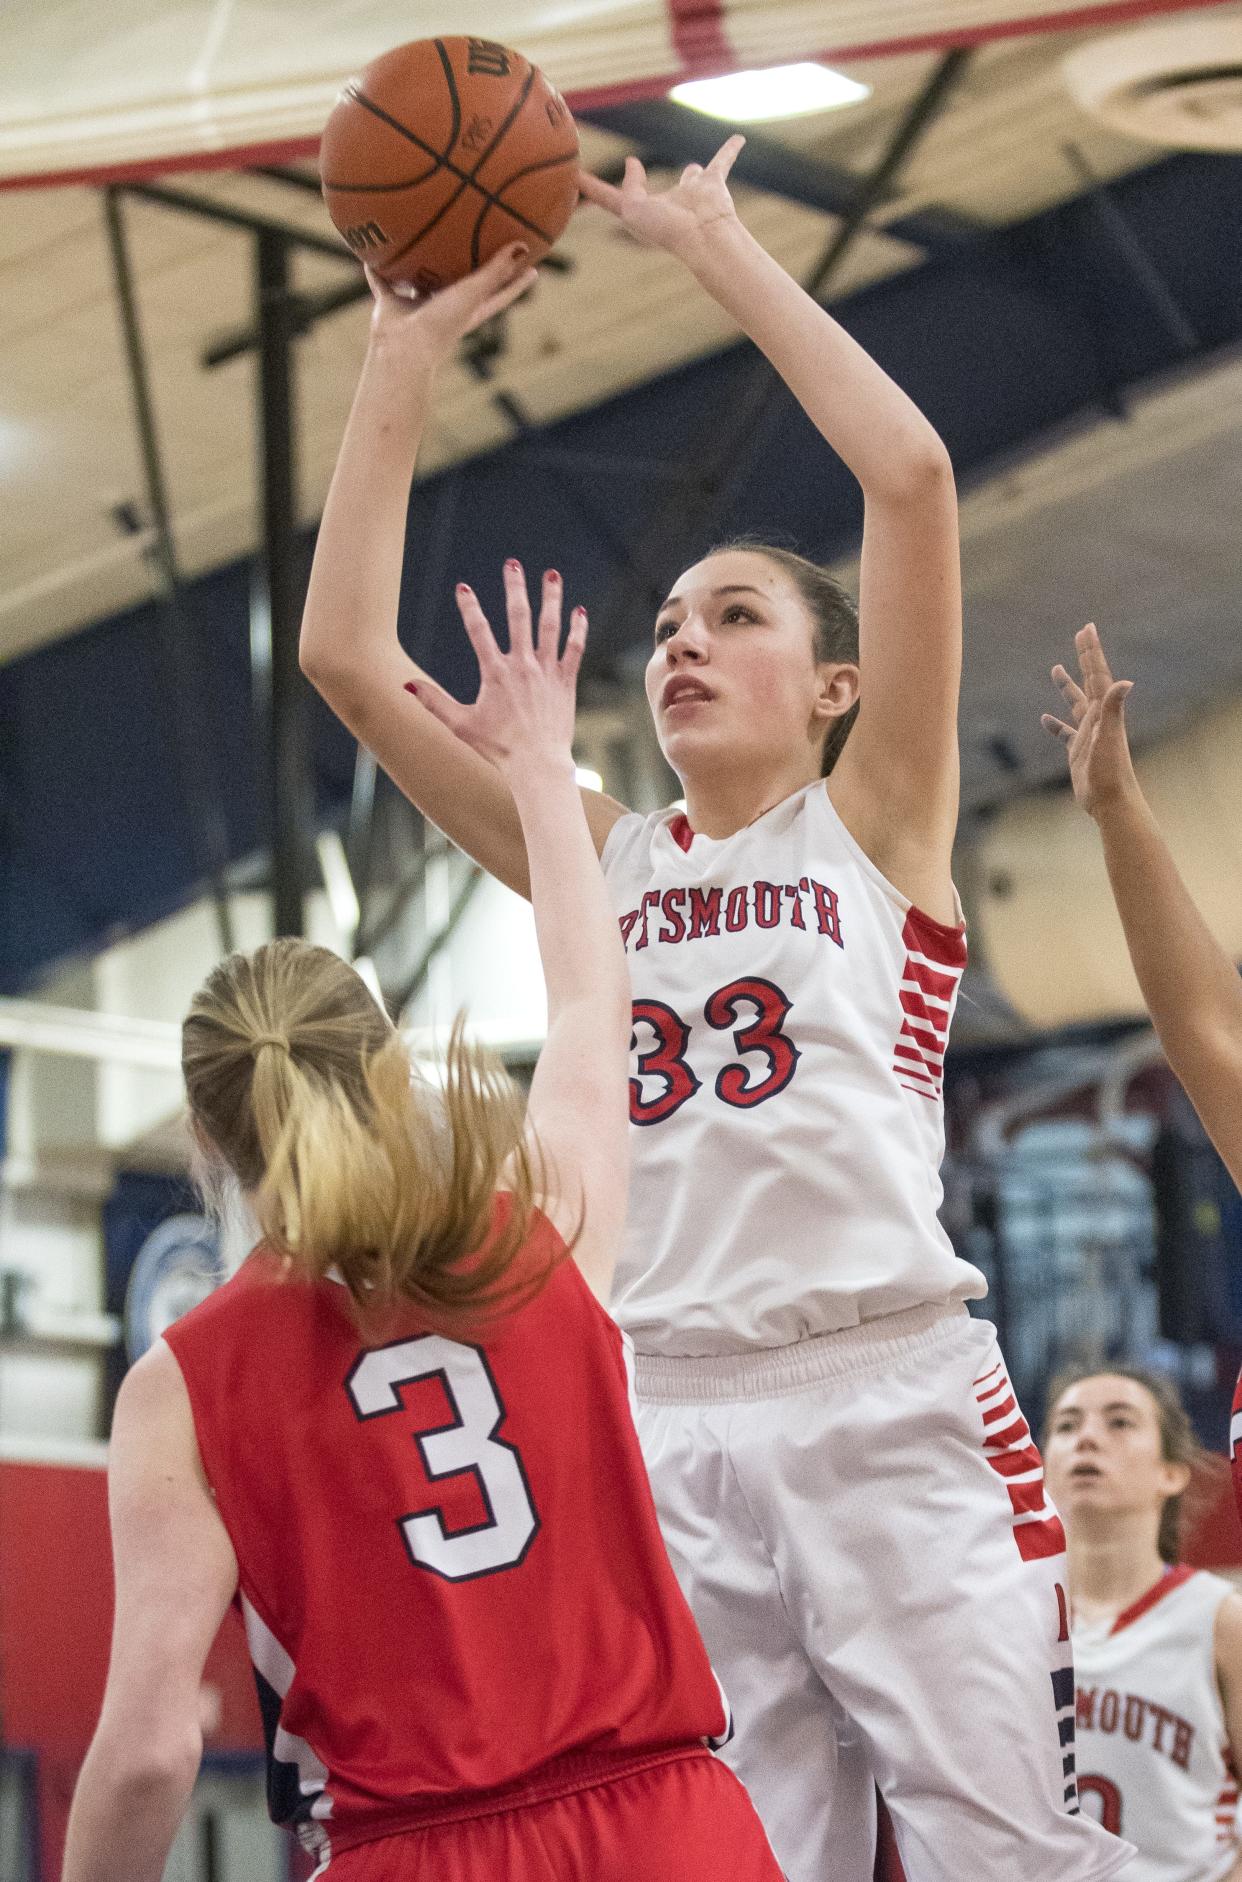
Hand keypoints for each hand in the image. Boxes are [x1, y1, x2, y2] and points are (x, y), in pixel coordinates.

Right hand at [364, 245, 537, 370]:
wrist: (402, 351)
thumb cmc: (441, 326)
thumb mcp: (473, 294)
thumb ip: (496, 271)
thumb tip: (523, 244)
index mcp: (469, 311)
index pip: (500, 293)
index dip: (516, 281)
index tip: (533, 267)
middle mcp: (445, 308)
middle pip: (461, 284)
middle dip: (469, 266)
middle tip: (477, 241)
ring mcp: (417, 307)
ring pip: (420, 280)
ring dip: (419, 265)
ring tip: (421, 239)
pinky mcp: (391, 306)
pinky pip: (382, 282)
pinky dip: (376, 269)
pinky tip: (370, 249)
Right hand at [406, 563, 585, 776]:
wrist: (537, 765)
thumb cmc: (497, 748)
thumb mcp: (460, 724)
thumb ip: (434, 702)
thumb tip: (406, 685)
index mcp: (495, 673)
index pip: (478, 631)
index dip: (469, 607)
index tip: (463, 587)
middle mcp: (522, 665)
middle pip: (518, 616)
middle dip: (514, 587)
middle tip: (513, 563)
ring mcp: (546, 672)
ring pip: (549, 626)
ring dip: (550, 598)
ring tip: (552, 574)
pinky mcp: (565, 682)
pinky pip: (574, 649)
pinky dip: (577, 629)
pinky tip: (579, 610)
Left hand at [577, 136, 743, 261]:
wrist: (705, 238)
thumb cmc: (667, 230)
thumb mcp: (633, 209)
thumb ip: (627, 187)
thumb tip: (631, 164)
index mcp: (642, 212)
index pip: (610, 197)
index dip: (591, 188)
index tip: (575, 176)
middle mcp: (665, 203)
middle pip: (652, 190)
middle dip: (643, 183)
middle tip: (634, 168)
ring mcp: (692, 193)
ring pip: (691, 177)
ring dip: (694, 174)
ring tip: (695, 170)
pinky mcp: (714, 184)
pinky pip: (723, 161)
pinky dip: (731, 151)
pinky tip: (739, 139)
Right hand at [1041, 623, 1136, 819]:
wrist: (1112, 802)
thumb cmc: (1111, 772)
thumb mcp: (1109, 738)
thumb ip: (1113, 709)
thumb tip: (1125, 681)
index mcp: (1104, 711)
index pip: (1097, 674)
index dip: (1091, 651)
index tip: (1087, 629)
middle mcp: (1098, 718)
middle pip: (1089, 680)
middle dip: (1085, 657)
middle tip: (1081, 634)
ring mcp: (1088, 734)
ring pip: (1076, 703)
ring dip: (1067, 686)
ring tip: (1056, 668)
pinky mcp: (1079, 751)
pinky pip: (1065, 732)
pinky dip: (1056, 724)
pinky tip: (1045, 719)